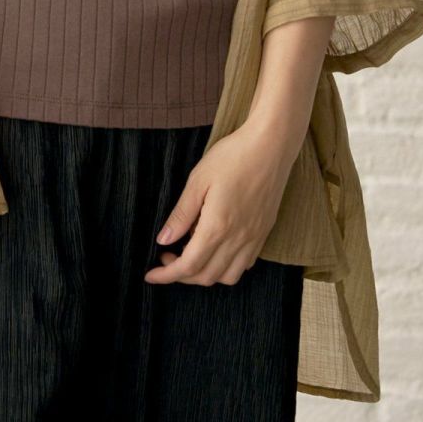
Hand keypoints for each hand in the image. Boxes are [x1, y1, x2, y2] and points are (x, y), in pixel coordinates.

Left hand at [143, 120, 296, 286]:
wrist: (271, 145)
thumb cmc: (232, 157)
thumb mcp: (198, 180)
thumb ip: (181, 214)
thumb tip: (163, 240)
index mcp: (217, 227)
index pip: (188, 266)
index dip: (166, 275)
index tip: (151, 275)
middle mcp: (238, 239)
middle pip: (206, 276)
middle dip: (182, 275)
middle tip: (167, 255)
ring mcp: (254, 238)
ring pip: (227, 277)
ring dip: (205, 274)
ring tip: (191, 254)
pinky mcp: (264, 232)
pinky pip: (245, 264)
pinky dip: (227, 267)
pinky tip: (217, 249)